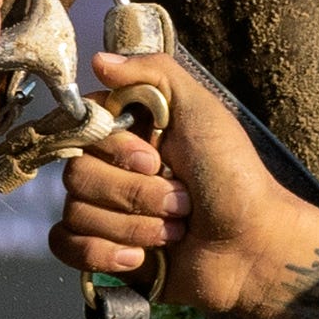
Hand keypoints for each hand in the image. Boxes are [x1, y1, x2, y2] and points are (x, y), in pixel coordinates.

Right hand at [50, 52, 318, 314]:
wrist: (252, 247)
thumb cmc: (234, 175)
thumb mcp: (201, 109)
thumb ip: (154, 71)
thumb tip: (98, 59)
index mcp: (128, 134)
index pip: (83, 130)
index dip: (116, 150)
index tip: (155, 159)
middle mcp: (112, 169)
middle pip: (77, 176)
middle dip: (136, 195)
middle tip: (181, 201)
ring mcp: (106, 212)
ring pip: (76, 214)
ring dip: (134, 227)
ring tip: (176, 230)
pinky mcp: (104, 252)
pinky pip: (66, 246)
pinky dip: (102, 253)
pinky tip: (138, 259)